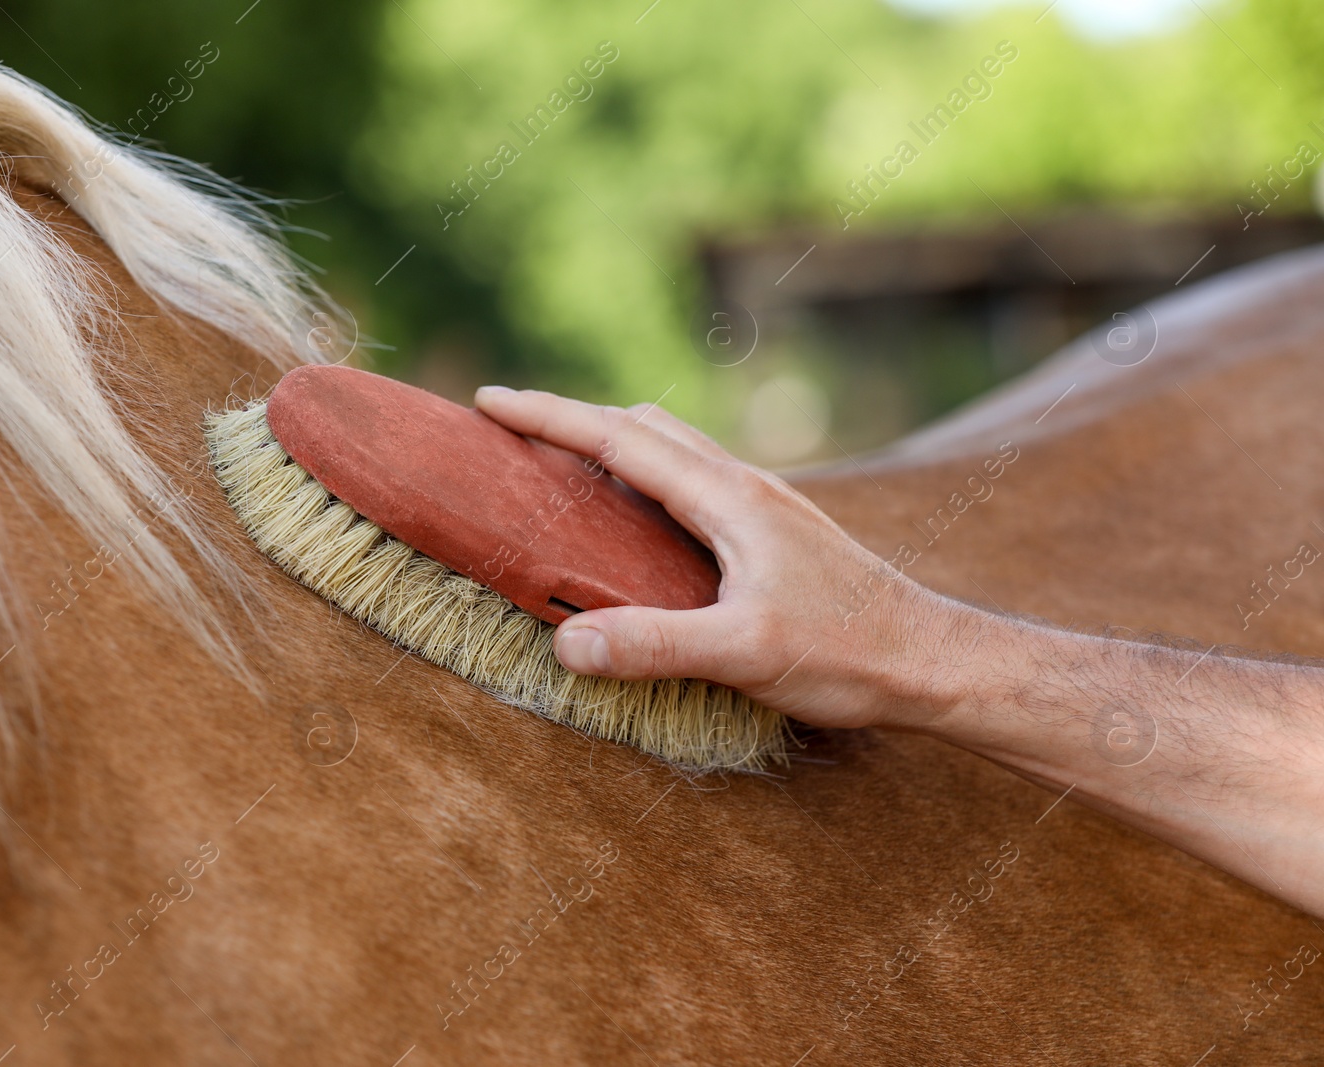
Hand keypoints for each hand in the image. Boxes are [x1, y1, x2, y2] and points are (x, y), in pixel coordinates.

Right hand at [475, 386, 983, 730]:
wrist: (934, 660)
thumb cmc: (850, 653)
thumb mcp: (744, 653)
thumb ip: (654, 644)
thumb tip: (565, 640)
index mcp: (730, 498)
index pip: (620, 440)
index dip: (550, 417)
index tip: (489, 402)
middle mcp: (745, 486)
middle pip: (643, 428)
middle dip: (571, 419)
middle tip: (511, 430)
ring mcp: (764, 505)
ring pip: (672, 449)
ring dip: (611, 442)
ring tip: (561, 462)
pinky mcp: (774, 531)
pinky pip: (693, 480)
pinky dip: (646, 476)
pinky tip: (640, 517)